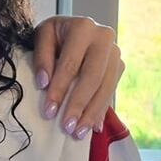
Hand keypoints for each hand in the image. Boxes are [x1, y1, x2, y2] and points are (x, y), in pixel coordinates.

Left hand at [32, 16, 124, 139]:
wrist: (73, 28)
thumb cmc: (54, 34)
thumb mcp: (42, 36)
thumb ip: (41, 58)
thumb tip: (44, 83)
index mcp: (84, 27)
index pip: (70, 64)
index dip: (60, 88)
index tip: (49, 110)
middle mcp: (105, 38)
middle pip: (92, 78)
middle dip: (78, 105)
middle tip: (67, 126)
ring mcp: (116, 53)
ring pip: (105, 88)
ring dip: (92, 113)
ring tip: (78, 133)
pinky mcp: (119, 67)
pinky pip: (110, 92)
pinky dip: (100, 111)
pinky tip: (93, 127)